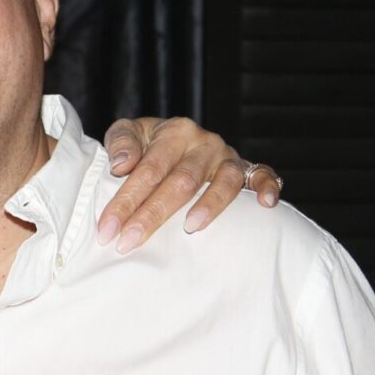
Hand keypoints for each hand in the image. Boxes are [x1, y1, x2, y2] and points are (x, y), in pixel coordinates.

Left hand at [99, 116, 283, 250]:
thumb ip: (121, 143)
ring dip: (209, 206)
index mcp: (174, 132)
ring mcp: (226, 157)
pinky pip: (262, 175)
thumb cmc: (149, 144)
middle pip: (180, 181)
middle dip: (152, 215)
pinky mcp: (246, 169)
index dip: (125, 201)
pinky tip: (266, 204)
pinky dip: (268, 187)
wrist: (176, 138)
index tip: (107, 230)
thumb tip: (122, 165)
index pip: (148, 170)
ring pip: (222, 182)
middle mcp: (203, 142)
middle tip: (129, 242)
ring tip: (190, 229)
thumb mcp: (130, 133)